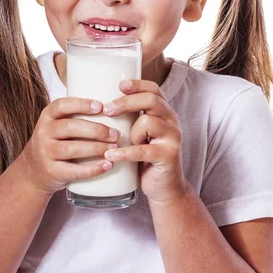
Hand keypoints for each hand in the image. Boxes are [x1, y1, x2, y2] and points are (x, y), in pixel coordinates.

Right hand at [20, 97, 117, 194]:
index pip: (61, 105)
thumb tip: (113, 108)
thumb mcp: (56, 126)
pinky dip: (93, 168)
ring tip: (114, 148)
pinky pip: (74, 170)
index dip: (81, 104)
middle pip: (70, 127)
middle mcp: (43, 132)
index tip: (100, 107)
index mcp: (47, 116)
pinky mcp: (52, 172)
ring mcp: (45, 153)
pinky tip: (107, 164)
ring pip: (73, 149)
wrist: (34, 171)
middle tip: (115, 134)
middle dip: (96, 130)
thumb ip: (75, 117)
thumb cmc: (55, 143)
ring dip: (96, 148)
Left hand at [102, 79, 187, 202]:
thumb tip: (100, 104)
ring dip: (130, 133)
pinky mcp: (168, 156)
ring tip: (122, 144)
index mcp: (164, 112)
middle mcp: (172, 121)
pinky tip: (111, 156)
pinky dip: (125, 153)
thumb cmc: (146, 158)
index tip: (119, 84)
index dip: (137, 84)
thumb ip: (130, 118)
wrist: (164, 188)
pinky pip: (143, 150)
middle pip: (151, 100)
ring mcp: (172, 138)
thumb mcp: (139, 134)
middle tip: (107, 109)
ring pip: (148, 122)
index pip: (154, 89)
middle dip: (126, 102)